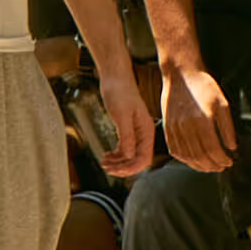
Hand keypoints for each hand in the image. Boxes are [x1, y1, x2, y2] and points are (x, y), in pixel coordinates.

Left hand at [80, 49, 151, 175]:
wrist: (115, 78)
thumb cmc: (120, 93)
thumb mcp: (122, 116)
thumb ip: (127, 137)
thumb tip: (130, 157)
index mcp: (146, 131)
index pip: (144, 158)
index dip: (131, 168)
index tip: (116, 171)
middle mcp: (143, 134)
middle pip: (137, 160)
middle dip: (122, 167)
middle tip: (107, 169)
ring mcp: (136, 132)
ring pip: (130, 156)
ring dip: (118, 162)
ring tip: (104, 163)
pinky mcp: (127, 128)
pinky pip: (125, 148)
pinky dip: (116, 154)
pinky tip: (107, 155)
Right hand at [159, 63, 233, 175]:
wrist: (180, 74)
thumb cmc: (204, 86)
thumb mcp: (222, 102)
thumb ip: (227, 127)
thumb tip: (232, 147)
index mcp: (203, 119)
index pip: (212, 149)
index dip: (221, 159)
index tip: (229, 162)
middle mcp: (187, 126)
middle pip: (200, 156)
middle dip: (212, 165)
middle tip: (221, 167)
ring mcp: (174, 128)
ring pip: (187, 156)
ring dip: (200, 166)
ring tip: (210, 167)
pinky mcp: (167, 128)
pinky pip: (175, 150)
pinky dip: (185, 160)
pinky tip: (194, 161)